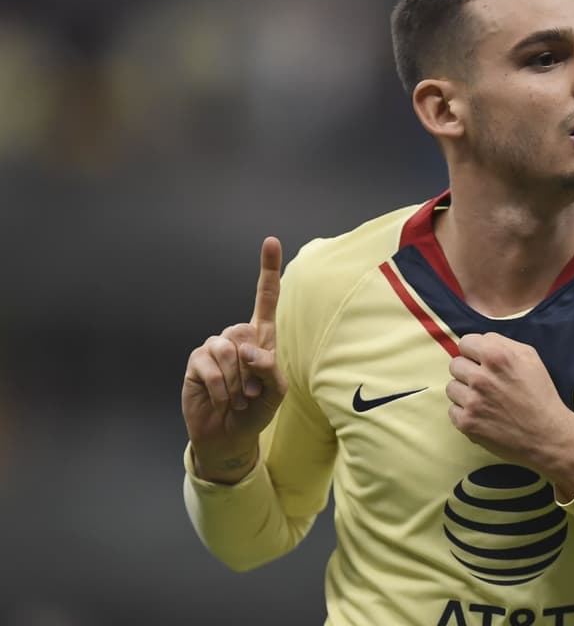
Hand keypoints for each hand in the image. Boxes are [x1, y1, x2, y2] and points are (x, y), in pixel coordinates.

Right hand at [182, 237, 288, 483]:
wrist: (228, 434)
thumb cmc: (256, 410)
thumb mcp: (275, 393)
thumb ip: (270, 370)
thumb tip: (251, 350)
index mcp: (262, 338)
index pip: (265, 299)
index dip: (268, 270)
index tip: (271, 241)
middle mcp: (237, 337)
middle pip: (244, 334)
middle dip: (251, 370)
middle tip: (250, 392)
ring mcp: (214, 348)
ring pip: (227, 350)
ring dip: (235, 381)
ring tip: (237, 397)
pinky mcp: (196, 362)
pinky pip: (209, 366)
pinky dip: (220, 388)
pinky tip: (222, 399)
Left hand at [446, 333, 573, 499]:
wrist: (547, 435)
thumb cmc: (541, 394)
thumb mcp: (530, 358)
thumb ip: (504, 344)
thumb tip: (483, 341)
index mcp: (497, 356)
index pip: (466, 343)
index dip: (475, 351)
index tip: (482, 361)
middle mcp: (481, 377)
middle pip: (455, 364)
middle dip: (468, 371)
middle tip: (484, 382)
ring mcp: (471, 401)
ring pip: (452, 387)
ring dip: (465, 392)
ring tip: (484, 400)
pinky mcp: (466, 423)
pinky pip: (452, 410)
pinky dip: (465, 412)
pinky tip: (482, 415)